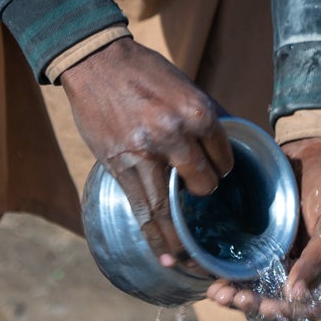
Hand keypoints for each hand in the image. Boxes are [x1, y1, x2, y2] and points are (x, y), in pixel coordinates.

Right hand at [62, 38, 232, 265]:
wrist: (97, 61)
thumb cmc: (143, 71)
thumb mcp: (184, 86)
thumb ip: (201, 118)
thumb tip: (220, 148)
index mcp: (197, 112)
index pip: (223, 156)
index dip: (222, 169)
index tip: (219, 175)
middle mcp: (175, 134)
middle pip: (203, 183)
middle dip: (205, 194)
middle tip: (203, 200)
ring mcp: (146, 154)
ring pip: (170, 207)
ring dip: (181, 238)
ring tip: (192, 260)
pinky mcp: (120, 166)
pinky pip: (142, 209)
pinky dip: (155, 236)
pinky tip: (165, 256)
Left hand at [206, 137, 320, 320]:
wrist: (314, 155)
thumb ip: (319, 259)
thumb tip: (294, 295)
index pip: (311, 309)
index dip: (288, 313)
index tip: (266, 305)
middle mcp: (307, 277)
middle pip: (280, 305)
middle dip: (255, 306)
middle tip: (234, 298)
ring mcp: (283, 265)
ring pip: (258, 292)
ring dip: (236, 297)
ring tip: (217, 292)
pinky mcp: (263, 252)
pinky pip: (245, 272)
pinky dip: (228, 277)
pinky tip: (210, 276)